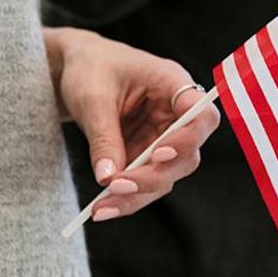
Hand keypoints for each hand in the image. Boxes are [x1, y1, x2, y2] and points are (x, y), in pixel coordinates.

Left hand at [44, 28, 220, 221]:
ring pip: (166, 176)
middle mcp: (175, 113)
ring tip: (102, 207)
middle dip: (153, 176)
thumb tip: (109, 179)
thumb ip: (104, 137)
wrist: (76, 68)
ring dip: (137, 195)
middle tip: (116, 187)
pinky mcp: (145, 154)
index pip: (201, 115)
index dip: (187, 139)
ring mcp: (162, 137)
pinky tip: (103, 208)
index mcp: (172, 83)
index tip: (157, 154)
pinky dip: (126, 197)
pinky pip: (145, 182)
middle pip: (186, 155)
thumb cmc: (90, 68)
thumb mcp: (93, 98)